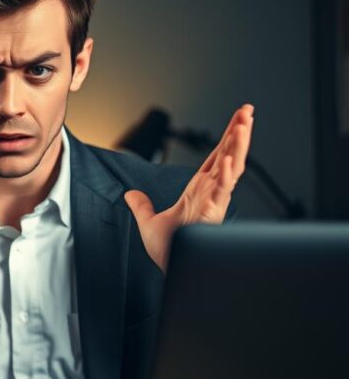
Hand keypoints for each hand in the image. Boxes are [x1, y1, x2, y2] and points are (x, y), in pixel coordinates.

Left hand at [124, 104, 253, 271]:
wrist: (171, 268)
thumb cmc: (168, 249)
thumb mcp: (149, 221)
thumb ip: (141, 205)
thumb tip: (130, 195)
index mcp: (200, 189)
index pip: (217, 156)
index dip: (228, 137)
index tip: (239, 118)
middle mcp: (211, 191)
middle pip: (229, 154)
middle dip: (239, 132)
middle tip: (248, 110)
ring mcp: (214, 200)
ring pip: (231, 167)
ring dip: (238, 146)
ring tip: (244, 123)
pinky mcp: (213, 212)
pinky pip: (222, 190)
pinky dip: (227, 174)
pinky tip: (230, 159)